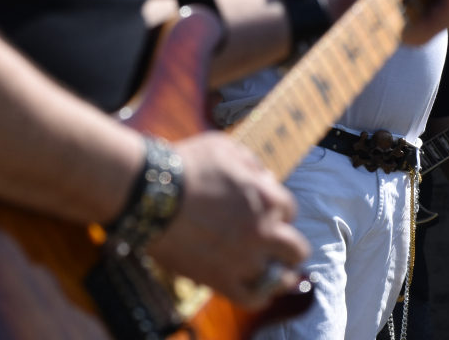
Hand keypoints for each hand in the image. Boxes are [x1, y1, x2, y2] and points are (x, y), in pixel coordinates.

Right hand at [149, 132, 308, 307]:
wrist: (152, 194)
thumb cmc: (188, 165)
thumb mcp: (226, 148)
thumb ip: (252, 165)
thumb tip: (265, 179)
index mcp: (267, 197)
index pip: (289, 210)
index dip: (276, 210)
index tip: (263, 213)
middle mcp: (263, 231)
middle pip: (295, 249)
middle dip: (288, 246)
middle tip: (276, 245)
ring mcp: (244, 259)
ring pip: (279, 279)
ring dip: (276, 273)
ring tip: (268, 270)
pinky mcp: (222, 280)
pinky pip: (252, 299)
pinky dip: (258, 296)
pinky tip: (256, 290)